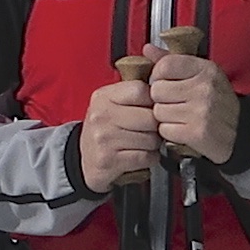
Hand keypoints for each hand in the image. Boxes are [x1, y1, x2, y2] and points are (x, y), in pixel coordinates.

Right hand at [74, 74, 165, 191]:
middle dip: (156, 127)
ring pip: (151, 139)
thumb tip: (165, 89)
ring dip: (153, 145)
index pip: (141, 90)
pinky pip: (145, 157)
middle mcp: (101, 115)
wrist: (85, 160)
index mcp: (103, 96)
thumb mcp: (112, 104)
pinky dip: (149, 159)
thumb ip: (134, 94)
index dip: (153, 101)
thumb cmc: (106, 130)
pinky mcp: (109, 160)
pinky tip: (139, 156)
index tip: (150, 109)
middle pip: (150, 117)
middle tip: (149, 130)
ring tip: (142, 144)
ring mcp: (104, 138)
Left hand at [139, 36, 238, 165]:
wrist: (241, 134)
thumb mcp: (200, 75)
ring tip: (181, 117)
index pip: (165, 65)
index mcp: (206, 69)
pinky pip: (165, 130)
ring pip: (158, 112)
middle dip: (161, 99)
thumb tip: (147, 49)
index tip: (165, 82)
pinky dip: (170, 133)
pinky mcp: (197, 133)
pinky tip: (183, 129)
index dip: (158, 76)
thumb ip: (172, 61)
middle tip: (175, 103)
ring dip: (165, 117)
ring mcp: (202, 111)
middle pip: (157, 90)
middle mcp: (205, 88)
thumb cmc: (217, 104)